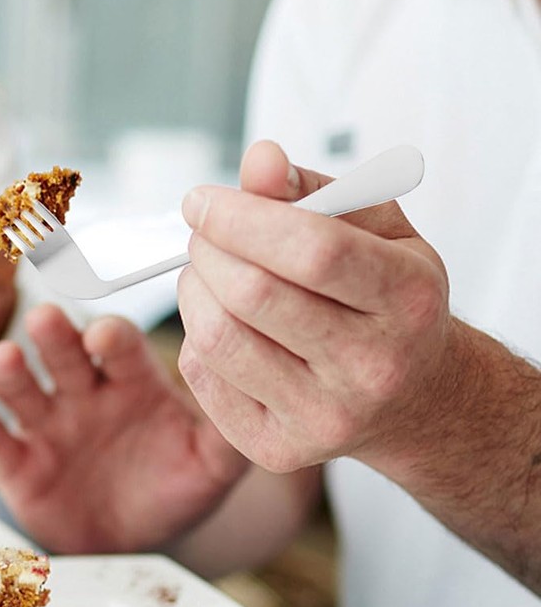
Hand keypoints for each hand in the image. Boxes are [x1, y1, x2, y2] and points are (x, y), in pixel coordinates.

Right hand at [0, 304, 248, 552]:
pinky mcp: (18, 463)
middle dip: (56, 338)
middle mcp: (87, 393)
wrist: (137, 536)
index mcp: (133, 382)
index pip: (120, 347)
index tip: (106, 339)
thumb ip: (229, 432)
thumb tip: (253, 394)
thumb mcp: (211, 463)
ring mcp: (49, 425)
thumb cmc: (176, 486)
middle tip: (46, 322)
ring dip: (11, 372)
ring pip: (24, 389)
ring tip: (3, 359)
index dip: (111, 340)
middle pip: (65, 354)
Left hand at [177, 140, 453, 473]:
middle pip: (253, 296)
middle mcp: (371, 367)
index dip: (241, 217)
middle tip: (204, 235)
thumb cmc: (391, 303)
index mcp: (408, 300)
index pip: (312, 251)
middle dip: (208, 250)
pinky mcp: (280, 448)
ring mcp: (324, 417)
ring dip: (194, 290)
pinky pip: (204, 379)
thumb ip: (316, 191)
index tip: (201, 201)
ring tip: (210, 274)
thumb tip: (259, 158)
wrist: (411, 397)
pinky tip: (223, 323)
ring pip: (217, 340)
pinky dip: (196, 337)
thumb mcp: (379, 232)